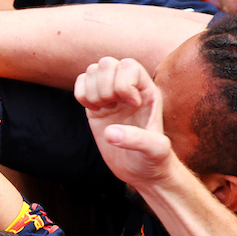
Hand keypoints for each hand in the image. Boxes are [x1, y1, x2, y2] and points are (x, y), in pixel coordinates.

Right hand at [74, 57, 173, 188]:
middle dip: (104, 86)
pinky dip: (81, 94)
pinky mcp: (95, 106)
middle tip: (112, 108)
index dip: (124, 83)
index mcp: (147, 91)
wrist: (141, 172)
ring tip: (103, 110)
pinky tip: (93, 110)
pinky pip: (81, 83)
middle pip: (108, 63)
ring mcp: (110, 96)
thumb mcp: (155, 151)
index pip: (130, 65)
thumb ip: (138, 140)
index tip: (131, 106)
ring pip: (93, 70)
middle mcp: (129, 89)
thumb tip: (109, 133)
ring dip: (92, 90)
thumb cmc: (154, 160)